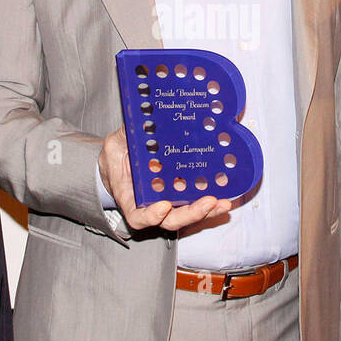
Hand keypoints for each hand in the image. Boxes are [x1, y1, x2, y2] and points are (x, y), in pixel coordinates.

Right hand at [97, 128, 230, 231]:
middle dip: (191, 214)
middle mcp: (152, 203)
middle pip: (171, 220)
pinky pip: (197, 197)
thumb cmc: (116, 155)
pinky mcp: (182, 191)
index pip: (138, 216)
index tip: (163, 206)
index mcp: (130, 197)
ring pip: (188, 212)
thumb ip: (127, 137)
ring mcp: (169, 199)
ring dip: (208, 210)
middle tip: (208, 202)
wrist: (123, 158)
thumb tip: (145, 121)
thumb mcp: (115, 143)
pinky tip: (225, 186)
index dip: (150, 216)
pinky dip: (212, 195)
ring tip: (224, 202)